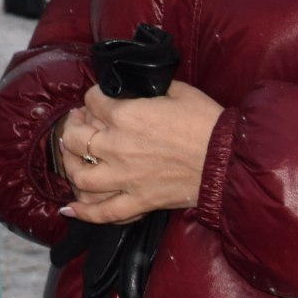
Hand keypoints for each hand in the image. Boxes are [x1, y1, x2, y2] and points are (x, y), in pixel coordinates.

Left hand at [58, 81, 223, 225]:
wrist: (229, 160)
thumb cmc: (207, 122)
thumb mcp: (177, 91)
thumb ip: (148, 87)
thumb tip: (135, 85)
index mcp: (126, 115)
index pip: (92, 100)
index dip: (93, 97)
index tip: (99, 100)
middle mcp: (118, 146)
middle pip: (75, 137)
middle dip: (73, 127)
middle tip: (79, 124)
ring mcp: (126, 177)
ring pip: (80, 176)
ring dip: (70, 166)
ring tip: (72, 159)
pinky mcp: (139, 201)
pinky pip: (104, 212)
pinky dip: (83, 212)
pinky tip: (69, 209)